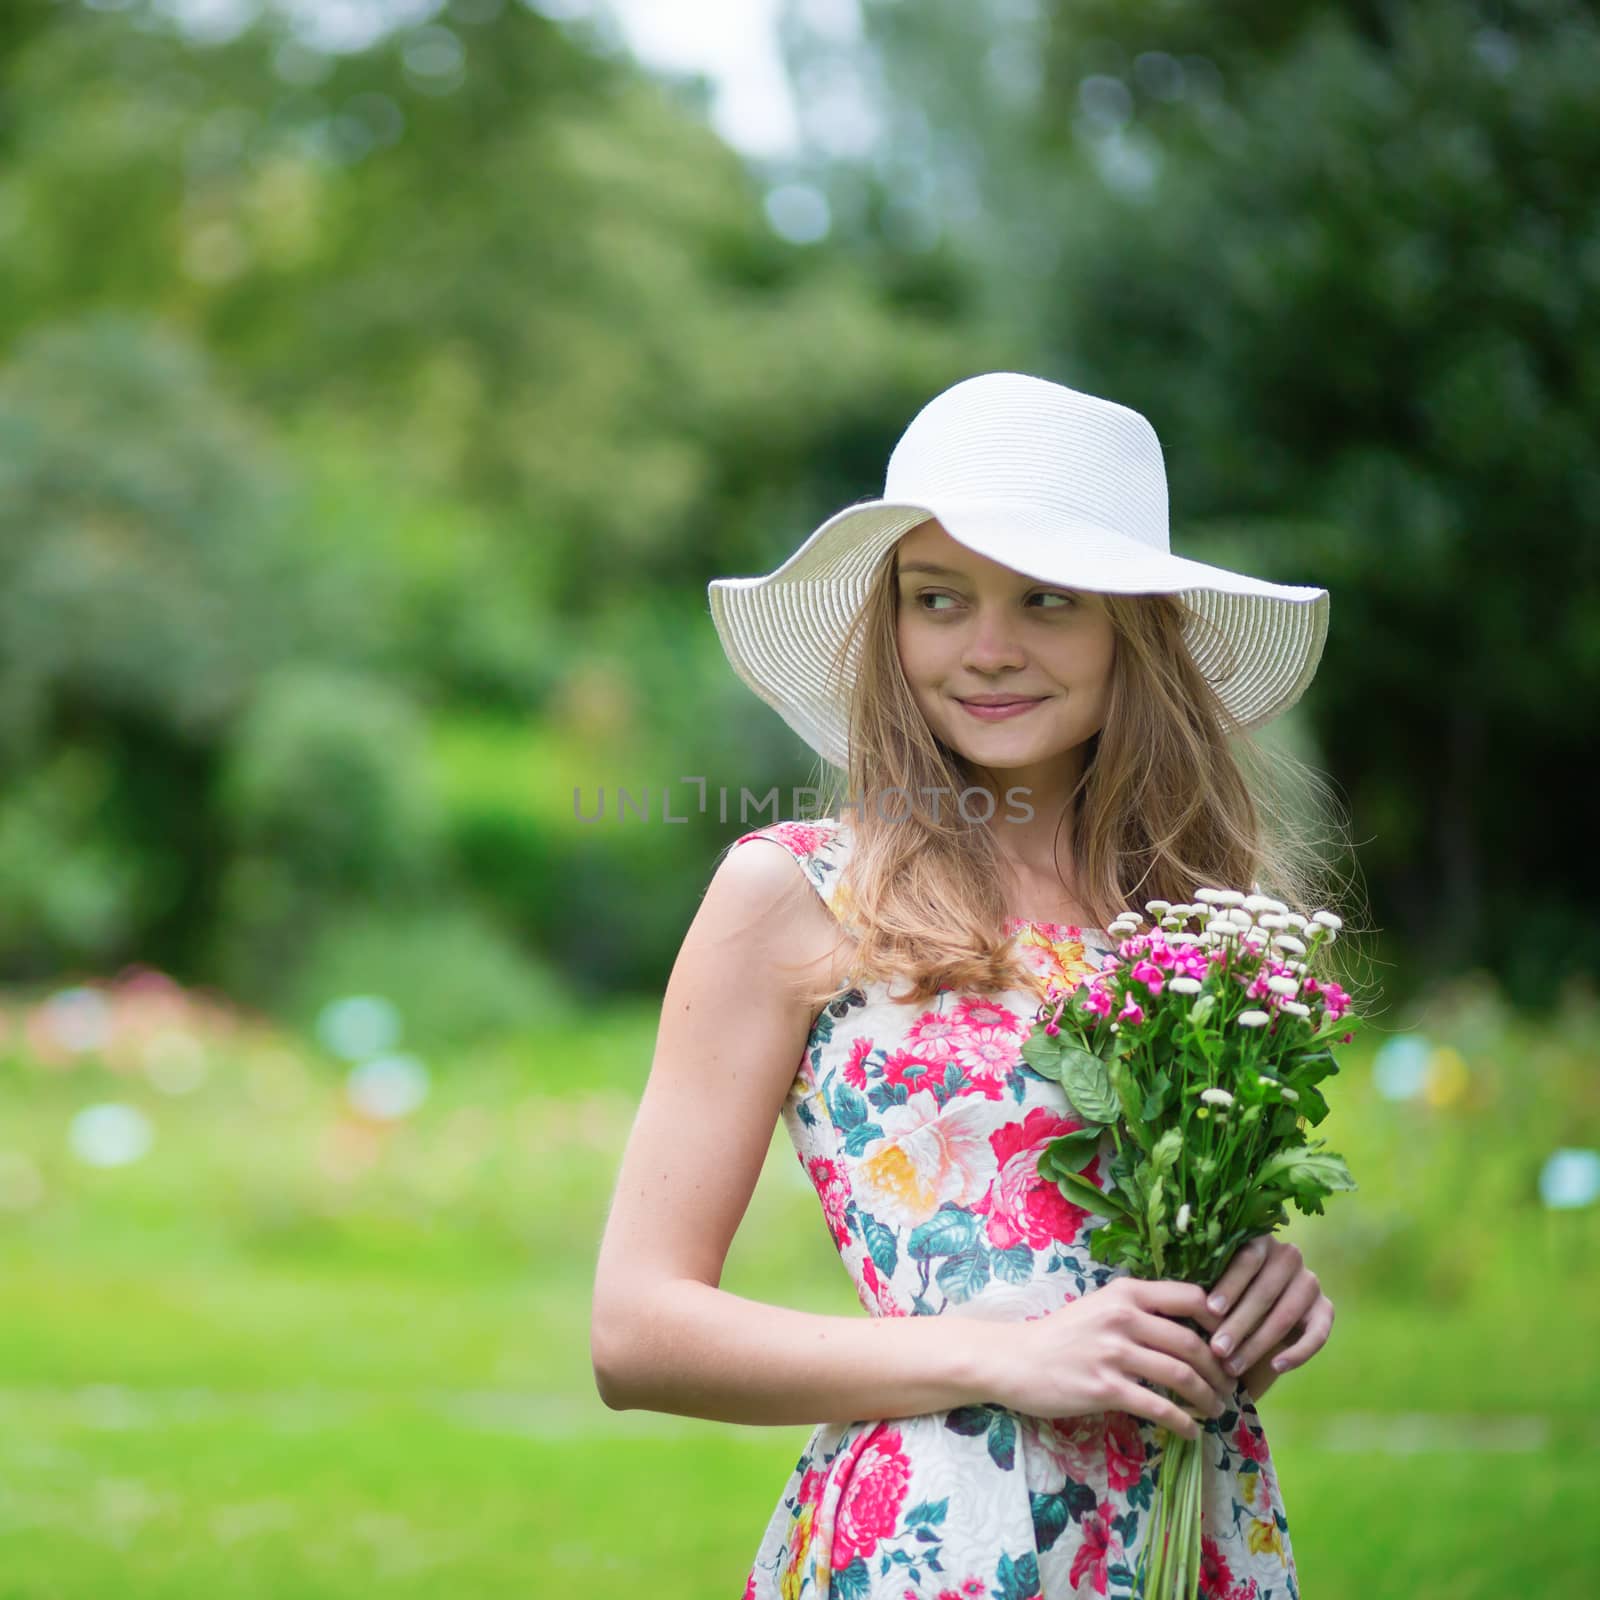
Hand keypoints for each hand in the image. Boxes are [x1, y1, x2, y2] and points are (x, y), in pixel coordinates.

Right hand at [989, 1277, 1237, 1441]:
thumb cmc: (1062, 1334)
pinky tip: (1191, 1432)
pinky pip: (1158, 1407)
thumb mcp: (1101, 1307)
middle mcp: (1122, 1316)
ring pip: (1180, 1375)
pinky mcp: (1105, 1388)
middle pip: (1192, 1342)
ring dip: (1208, 1397)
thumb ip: (1140, 1311)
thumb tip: (1190, 1328)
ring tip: (1217, 1410)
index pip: (1190, 1297)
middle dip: (1220, 1371)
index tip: (1230, 1343)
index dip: (1220, 1321)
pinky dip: (1182, 1423)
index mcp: (1125, 1292)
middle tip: (1230, 1387)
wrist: (1017, 1359)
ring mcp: (1113, 1352)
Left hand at [1199, 1235, 1332, 1396]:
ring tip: (1234, 1365)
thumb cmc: (1221, 1298)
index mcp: (1259, 1240)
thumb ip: (1203, 1280)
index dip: (1230, 1285)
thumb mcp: (1212, 1283)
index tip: (1210, 1310)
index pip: (1247, 1259)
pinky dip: (1298, 1352)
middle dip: (1239, 1323)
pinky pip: (1317, 1333)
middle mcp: (1288, 1256)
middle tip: (1217, 1349)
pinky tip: (1277, 1366)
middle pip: (1265, 1290)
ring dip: (1259, 1343)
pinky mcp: (1325, 1310)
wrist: (1253, 1319)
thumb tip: (1177, 1290)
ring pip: (1286, 1314)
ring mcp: (1310, 1282)